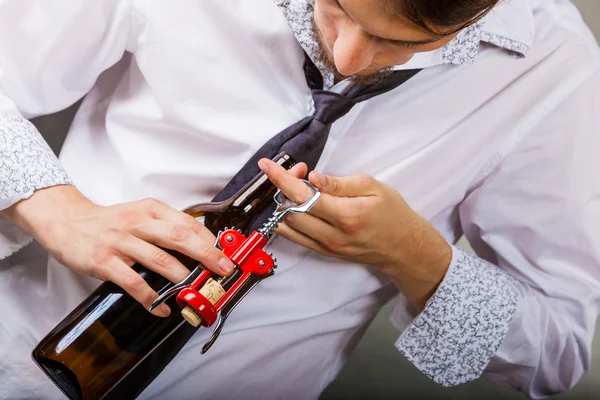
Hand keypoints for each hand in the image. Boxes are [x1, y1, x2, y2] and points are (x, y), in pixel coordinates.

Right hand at [2, 185, 234, 316]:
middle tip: (223, 270)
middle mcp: (137, 222)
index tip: (225, 254)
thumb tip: (201, 246)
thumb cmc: (110, 221)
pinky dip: (150, 298)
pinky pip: (132, 282)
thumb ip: (167, 226)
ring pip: (159, 259)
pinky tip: (161, 308)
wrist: (67, 221)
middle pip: (179, 237)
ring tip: (197, 291)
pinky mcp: (104, 261)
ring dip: (182, 277)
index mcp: (151, 209)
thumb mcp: (141, 213)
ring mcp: (120, 241)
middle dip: (206, 254)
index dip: (210, 240)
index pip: (187, 222)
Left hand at [258, 158, 451, 309]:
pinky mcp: (324, 253)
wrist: (404, 247)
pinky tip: (298, 204)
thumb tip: (312, 177)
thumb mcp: (372, 187)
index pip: (303, 196)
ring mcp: (327, 247)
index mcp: (347, 215)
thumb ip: (339, 183)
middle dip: (284, 186)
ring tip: (300, 188)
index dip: (281, 178)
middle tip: (298, 171)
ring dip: (285, 203)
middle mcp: (333, 235)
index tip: (266, 165)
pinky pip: (296, 237)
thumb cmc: (392, 212)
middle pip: (290, 211)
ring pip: (288, 226)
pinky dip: (289, 219)